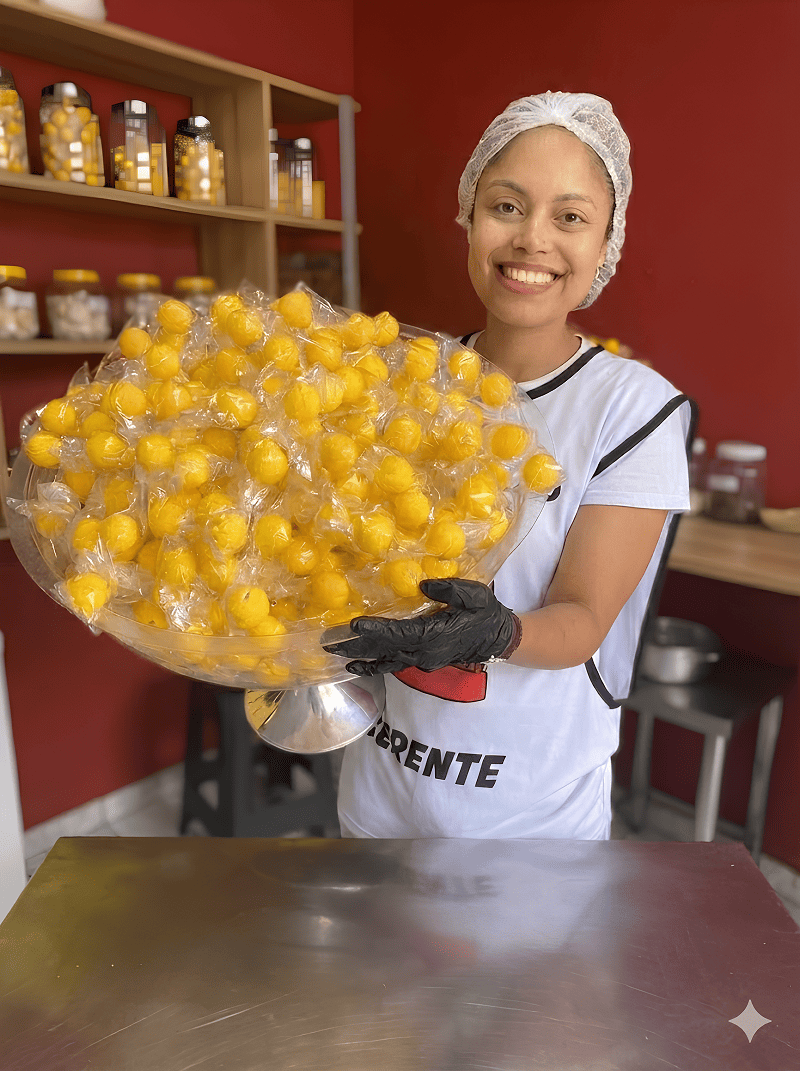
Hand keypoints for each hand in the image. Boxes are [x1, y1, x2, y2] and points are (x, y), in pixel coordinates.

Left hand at [322, 578, 519, 676]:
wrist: (497, 638)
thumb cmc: (485, 612)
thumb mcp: (475, 594)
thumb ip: (450, 590)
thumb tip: (423, 585)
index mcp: (435, 636)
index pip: (399, 633)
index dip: (376, 630)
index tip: (354, 626)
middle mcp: (424, 653)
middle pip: (384, 650)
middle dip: (356, 646)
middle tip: (328, 642)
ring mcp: (422, 661)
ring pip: (385, 660)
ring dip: (360, 658)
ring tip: (334, 654)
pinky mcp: (421, 662)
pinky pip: (393, 666)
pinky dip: (373, 666)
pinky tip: (356, 667)